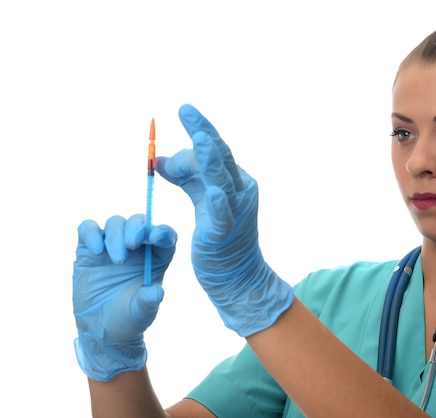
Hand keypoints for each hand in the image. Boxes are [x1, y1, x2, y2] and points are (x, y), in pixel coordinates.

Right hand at [73, 214, 176, 380]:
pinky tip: (96, 251)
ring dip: (116, 236)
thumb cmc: (128, 318)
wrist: (100, 329)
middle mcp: (137, 247)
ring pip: (116, 223)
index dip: (162, 232)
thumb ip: (148, 302)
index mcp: (157, 257)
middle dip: (137, 228)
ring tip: (117, 259)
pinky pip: (88, 228)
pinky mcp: (89, 249)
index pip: (164, 235)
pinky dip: (91, 233)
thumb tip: (156, 292)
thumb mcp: (142, 314)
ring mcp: (112, 246)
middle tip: (132, 244)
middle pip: (139, 222)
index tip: (156, 237)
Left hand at [156, 104, 293, 336]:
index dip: (198, 131)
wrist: (236, 274)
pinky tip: (214, 192)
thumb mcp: (201, 199)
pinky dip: (219, 203)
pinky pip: (222, 215)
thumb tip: (159, 159)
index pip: (214, 151)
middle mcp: (241, 190)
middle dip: (202, 132)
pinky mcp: (225, 232)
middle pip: (221, 156)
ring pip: (222, 179)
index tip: (184, 110)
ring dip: (211, 159)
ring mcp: (236, 211)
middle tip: (185, 110)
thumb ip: (185, 177)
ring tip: (199, 139)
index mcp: (235, 180)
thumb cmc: (219, 235)